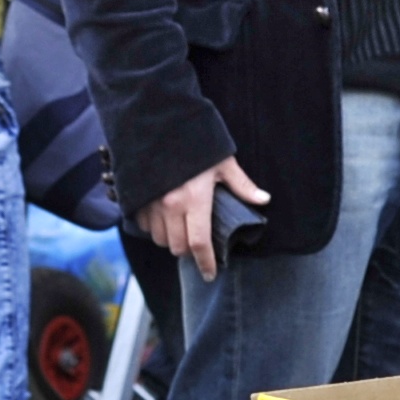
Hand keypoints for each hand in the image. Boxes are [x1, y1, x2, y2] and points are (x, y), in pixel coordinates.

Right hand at [142, 156, 272, 279]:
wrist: (158, 125)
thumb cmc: (195, 143)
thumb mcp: (222, 162)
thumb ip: (241, 185)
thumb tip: (264, 199)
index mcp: (194, 199)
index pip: (199, 243)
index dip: (206, 263)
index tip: (210, 274)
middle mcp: (170, 205)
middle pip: (178, 247)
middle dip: (189, 251)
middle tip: (198, 244)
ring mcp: (150, 203)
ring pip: (160, 240)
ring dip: (172, 241)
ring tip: (181, 231)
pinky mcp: (136, 198)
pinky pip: (145, 227)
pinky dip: (154, 229)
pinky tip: (164, 220)